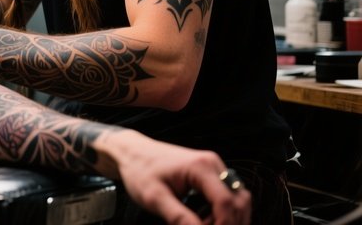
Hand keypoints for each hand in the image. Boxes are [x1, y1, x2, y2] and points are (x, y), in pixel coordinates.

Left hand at [96, 130, 250, 224]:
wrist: (131, 152)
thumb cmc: (140, 170)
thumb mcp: (155, 198)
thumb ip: (180, 218)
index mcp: (201, 167)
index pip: (227, 204)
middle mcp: (213, 164)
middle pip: (239, 203)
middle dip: (228, 224)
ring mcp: (213, 168)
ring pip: (238, 201)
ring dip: (227, 220)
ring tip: (202, 224)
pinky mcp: (210, 174)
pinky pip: (228, 198)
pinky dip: (221, 214)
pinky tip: (203, 220)